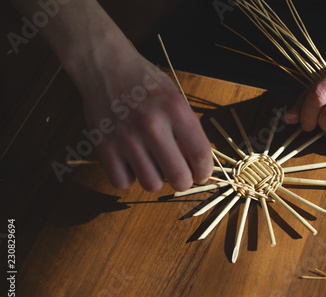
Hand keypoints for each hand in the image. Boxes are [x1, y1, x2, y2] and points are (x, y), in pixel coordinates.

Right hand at [68, 41, 211, 191]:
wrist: (103, 65)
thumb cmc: (144, 82)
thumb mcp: (175, 97)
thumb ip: (187, 128)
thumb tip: (197, 163)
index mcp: (175, 109)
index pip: (200, 154)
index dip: (205, 171)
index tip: (201, 174)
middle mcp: (152, 125)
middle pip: (178, 177)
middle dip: (184, 182)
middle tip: (181, 177)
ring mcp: (126, 137)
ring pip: (151, 184)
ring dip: (156, 179)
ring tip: (153, 165)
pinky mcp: (104, 146)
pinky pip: (122, 182)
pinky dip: (129, 178)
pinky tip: (131, 164)